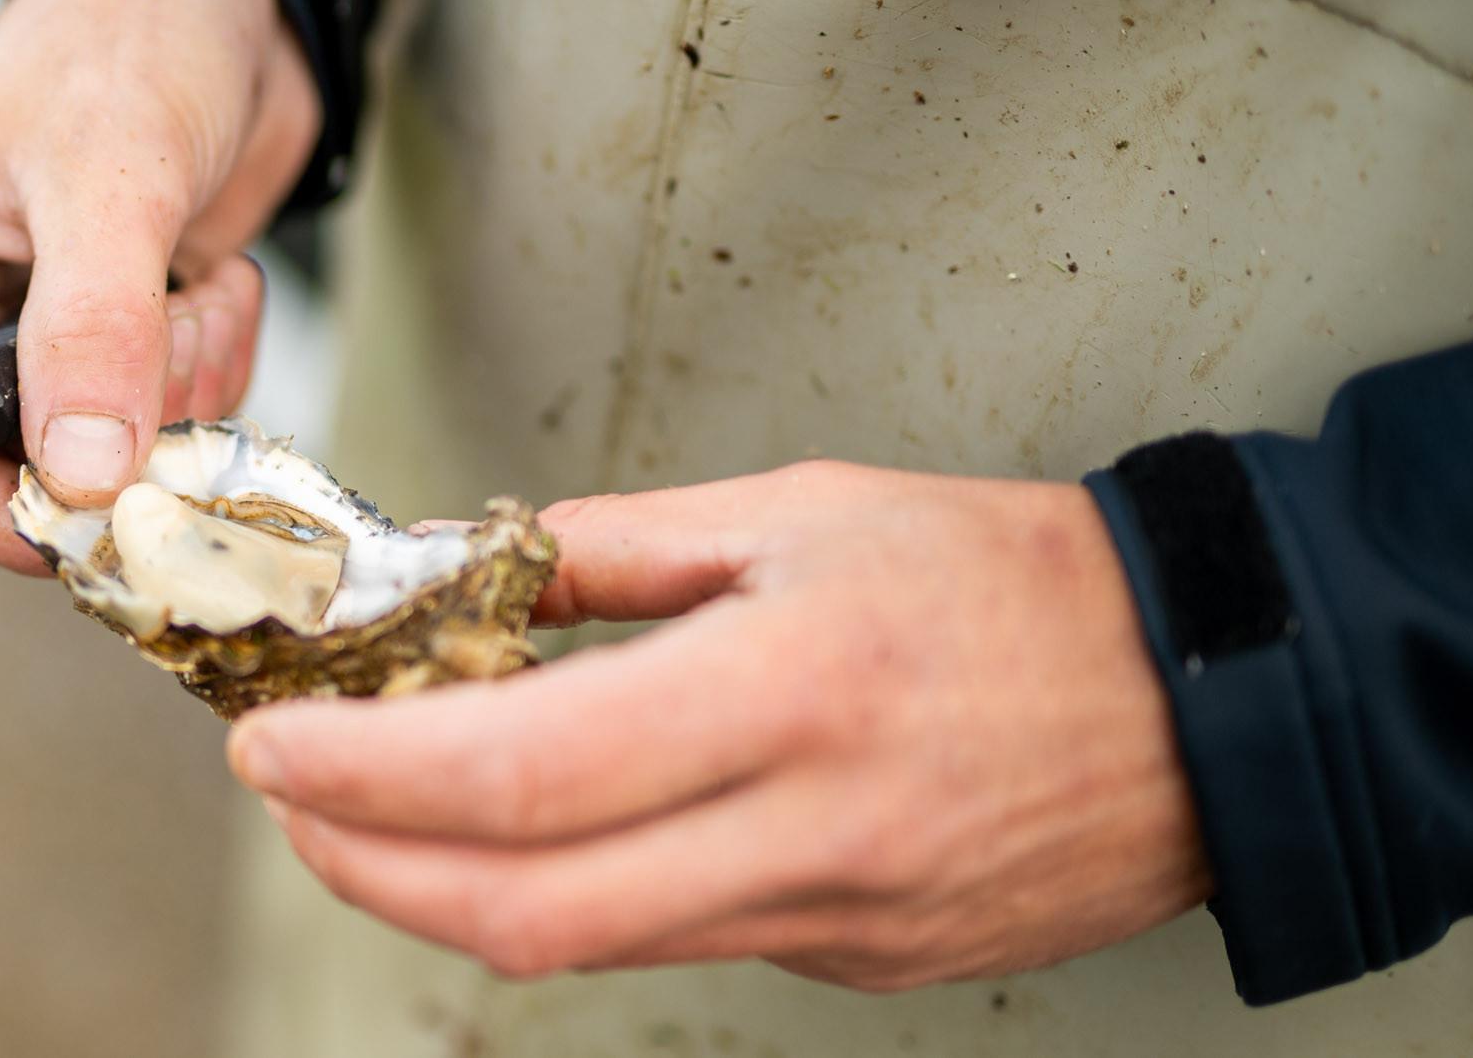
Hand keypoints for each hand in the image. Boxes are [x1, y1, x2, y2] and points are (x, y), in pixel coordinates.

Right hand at [0, 0, 319, 570]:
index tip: (91, 527)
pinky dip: (214, 356)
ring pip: (110, 449)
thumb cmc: (134, 40)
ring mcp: (41, 325)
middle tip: (176, 346)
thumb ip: (93, 330)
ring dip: (182, 385)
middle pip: (11, 464)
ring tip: (196, 279)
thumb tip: (79, 479)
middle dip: (112, 437)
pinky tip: (215, 272)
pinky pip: (174, 410)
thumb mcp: (111, 178)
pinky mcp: (121, 328)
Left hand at [227, 463, 1209, 987]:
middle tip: (291, 796)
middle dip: (364, 865)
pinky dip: (573, 889)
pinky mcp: (857, 960)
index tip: (274, 741)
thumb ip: (610, 552)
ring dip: (448, 883)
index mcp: (788, 691)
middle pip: (522, 913)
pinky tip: (547, 821)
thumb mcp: (801, 513)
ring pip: (586, 944)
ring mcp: (835, 921)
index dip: (365, 773)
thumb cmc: (1005, 577)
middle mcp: (807, 832)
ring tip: (384, 799)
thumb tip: (460, 566)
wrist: (1198, 697)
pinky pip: (675, 938)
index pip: (520, 775)